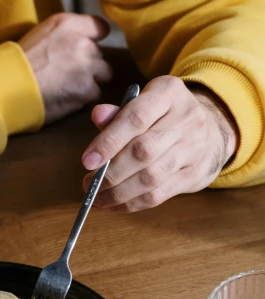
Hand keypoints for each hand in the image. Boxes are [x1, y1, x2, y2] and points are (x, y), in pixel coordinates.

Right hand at [19, 13, 113, 124]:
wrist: (8, 86)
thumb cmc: (20, 61)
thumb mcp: (42, 32)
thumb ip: (67, 32)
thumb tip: (87, 38)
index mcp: (69, 25)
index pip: (100, 27)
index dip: (95, 39)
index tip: (86, 49)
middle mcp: (82, 43)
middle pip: (101, 56)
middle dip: (89, 65)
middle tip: (68, 73)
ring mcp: (87, 68)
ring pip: (102, 76)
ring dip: (89, 82)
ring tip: (68, 87)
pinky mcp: (86, 91)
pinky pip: (94, 94)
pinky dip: (83, 98)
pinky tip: (66, 97)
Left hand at [81, 76, 239, 211]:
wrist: (211, 129)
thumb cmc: (164, 116)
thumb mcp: (143, 103)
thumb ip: (118, 113)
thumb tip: (97, 115)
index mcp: (168, 93)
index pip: (136, 118)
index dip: (109, 141)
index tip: (86, 162)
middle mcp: (186, 119)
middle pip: (143, 151)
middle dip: (111, 173)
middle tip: (89, 184)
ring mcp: (193, 148)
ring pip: (151, 177)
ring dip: (119, 193)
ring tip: (97, 198)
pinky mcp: (194, 175)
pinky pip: (159, 195)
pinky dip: (132, 204)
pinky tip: (114, 205)